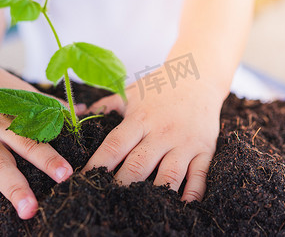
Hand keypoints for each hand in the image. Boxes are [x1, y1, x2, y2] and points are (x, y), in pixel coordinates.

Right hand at [0, 61, 80, 235]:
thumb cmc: (0, 88)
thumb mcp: (24, 93)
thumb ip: (52, 106)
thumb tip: (85, 110)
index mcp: (6, 120)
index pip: (30, 142)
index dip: (48, 158)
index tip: (65, 175)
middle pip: (0, 164)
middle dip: (14, 188)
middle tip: (29, 210)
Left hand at [83, 68, 223, 200]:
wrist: (199, 76)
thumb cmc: (161, 85)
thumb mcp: (131, 92)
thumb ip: (107, 105)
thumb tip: (79, 116)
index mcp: (141, 118)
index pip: (115, 145)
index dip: (98, 164)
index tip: (85, 180)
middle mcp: (163, 133)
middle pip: (138, 166)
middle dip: (121, 185)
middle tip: (107, 201)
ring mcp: (185, 143)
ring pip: (169, 176)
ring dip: (154, 195)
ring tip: (140, 208)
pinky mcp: (204, 150)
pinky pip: (199, 177)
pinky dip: (191, 195)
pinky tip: (181, 208)